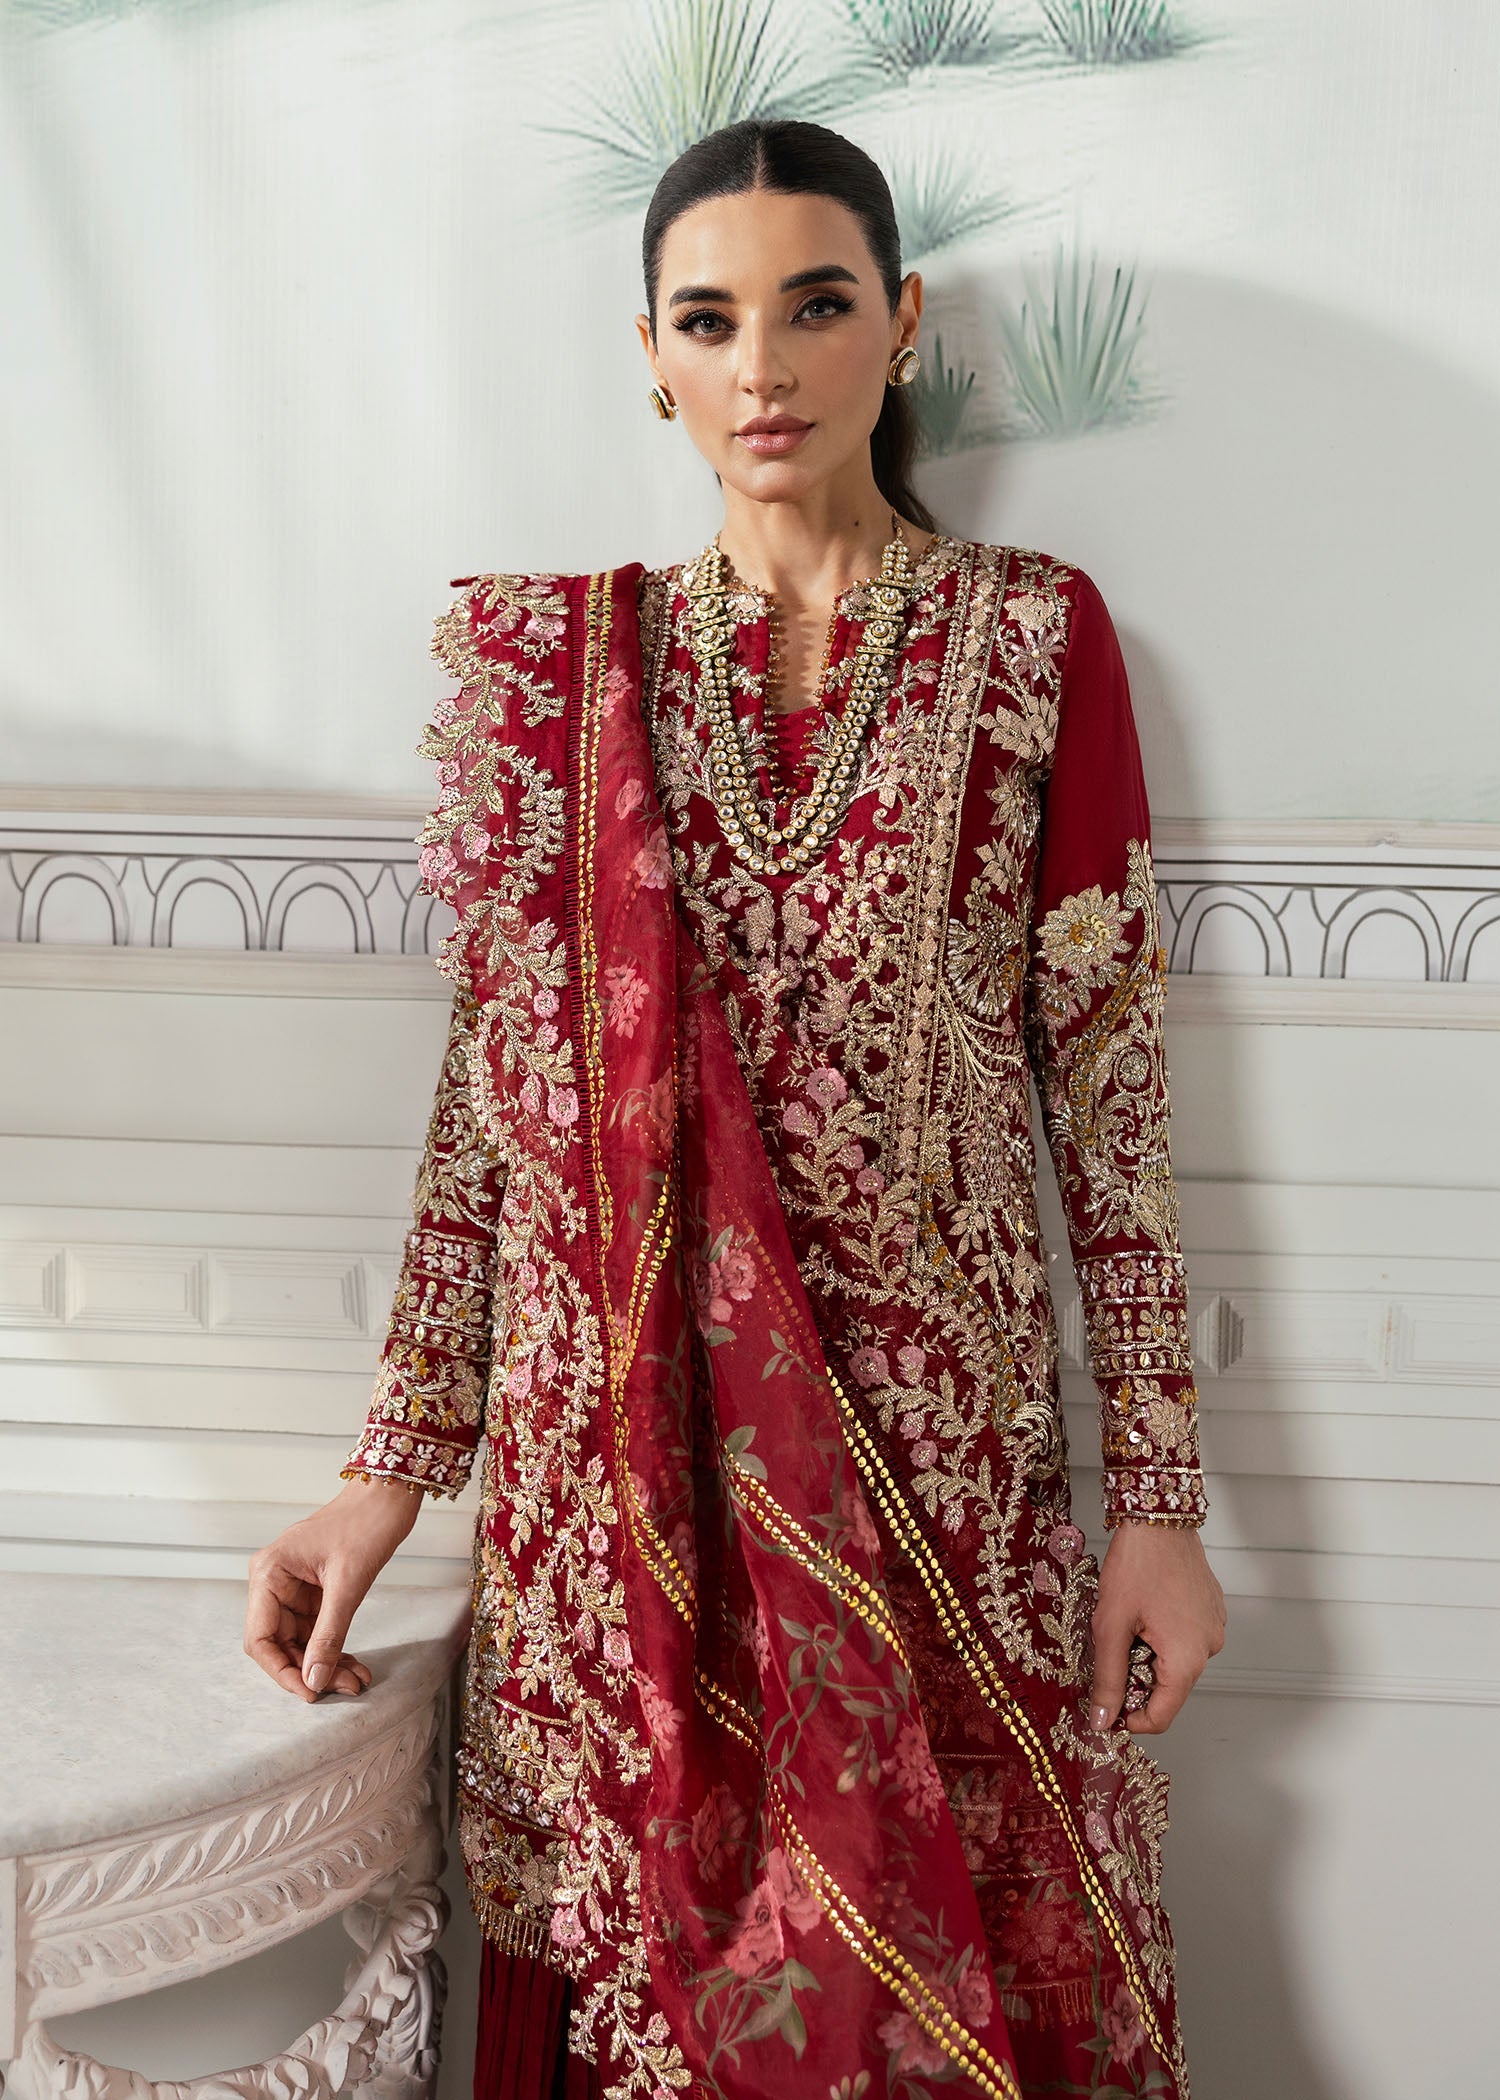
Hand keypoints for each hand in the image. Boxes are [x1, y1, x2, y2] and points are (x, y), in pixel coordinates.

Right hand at [244, 1476, 422, 1700]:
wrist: (389, 1495)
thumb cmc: (366, 1523)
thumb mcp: (348, 1585)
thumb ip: (329, 1635)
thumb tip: (314, 1680)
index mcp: (269, 1573)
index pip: (260, 1639)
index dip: (281, 1671)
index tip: (309, 1693)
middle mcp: (273, 1581)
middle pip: (280, 1644)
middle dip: (310, 1671)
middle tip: (344, 1689)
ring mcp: (293, 1588)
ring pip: (301, 1642)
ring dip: (326, 1664)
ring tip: (356, 1680)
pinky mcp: (314, 1592)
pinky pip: (317, 1631)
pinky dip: (334, 1649)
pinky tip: (354, 1666)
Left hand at [1088, 1521, 1225, 1736]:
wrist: (1158, 1517)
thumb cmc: (1136, 1564)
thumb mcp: (1111, 1625)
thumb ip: (1108, 1679)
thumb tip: (1103, 1720)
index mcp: (1187, 1660)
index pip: (1161, 1717)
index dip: (1129, 1720)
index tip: (1105, 1709)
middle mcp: (1209, 1648)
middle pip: (1168, 1689)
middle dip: (1135, 1678)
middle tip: (1109, 1648)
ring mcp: (1214, 1628)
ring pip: (1175, 1662)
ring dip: (1148, 1654)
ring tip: (1126, 1621)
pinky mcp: (1211, 1610)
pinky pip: (1185, 1638)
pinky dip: (1162, 1635)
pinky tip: (1144, 1610)